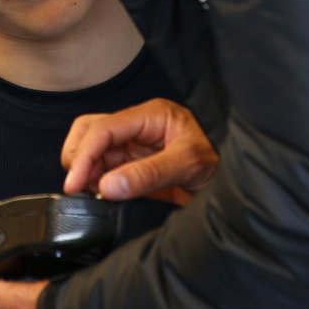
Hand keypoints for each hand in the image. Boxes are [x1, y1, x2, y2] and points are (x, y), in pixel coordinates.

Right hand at [61, 98, 218, 200]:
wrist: (233, 188)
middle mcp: (138, 125)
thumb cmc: (218, 166)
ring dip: (85, 170)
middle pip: (90, 131)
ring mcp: (133, 144)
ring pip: (91, 148)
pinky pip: (102, 167)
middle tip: (82, 187)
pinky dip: (94, 180)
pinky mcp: (132, 164)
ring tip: (94, 192)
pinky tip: (103, 193)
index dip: (84, 154)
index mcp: (151, 115)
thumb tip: (107, 185)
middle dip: (80, 158)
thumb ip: (148, 175)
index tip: (75, 182)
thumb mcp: (188, 166)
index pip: (105, 128)